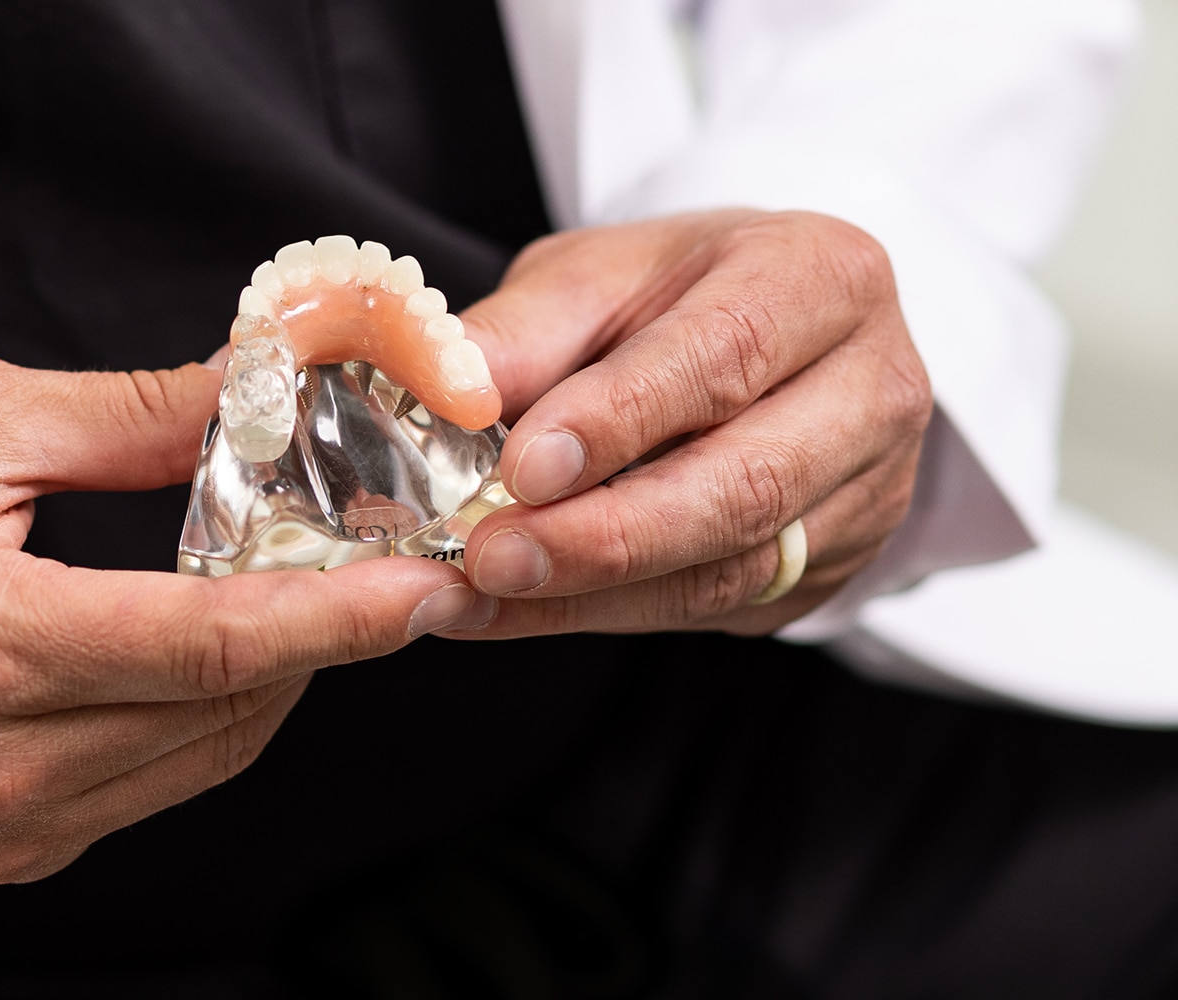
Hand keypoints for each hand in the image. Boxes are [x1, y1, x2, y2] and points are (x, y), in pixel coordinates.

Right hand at [0, 354, 466, 881]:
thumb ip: (133, 419)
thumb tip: (267, 391)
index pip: (210, 645)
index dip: (340, 615)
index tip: (428, 580)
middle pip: (228, 710)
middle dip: (322, 636)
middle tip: (374, 558)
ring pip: (201, 758)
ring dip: (266, 679)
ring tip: (292, 593)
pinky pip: (146, 787)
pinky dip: (195, 719)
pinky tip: (196, 649)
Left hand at [440, 210, 931, 635]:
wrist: (761, 335)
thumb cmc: (673, 295)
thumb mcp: (594, 277)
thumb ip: (522, 331)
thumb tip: (442, 388)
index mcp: (822, 277)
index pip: (726, 355)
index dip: (620, 420)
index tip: (522, 469)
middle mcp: (871, 387)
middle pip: (747, 483)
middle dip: (605, 535)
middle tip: (490, 558)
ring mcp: (867, 490)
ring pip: (730, 568)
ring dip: (589, 593)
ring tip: (474, 593)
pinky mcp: (831, 566)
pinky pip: (713, 608)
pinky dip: (599, 613)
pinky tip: (512, 609)